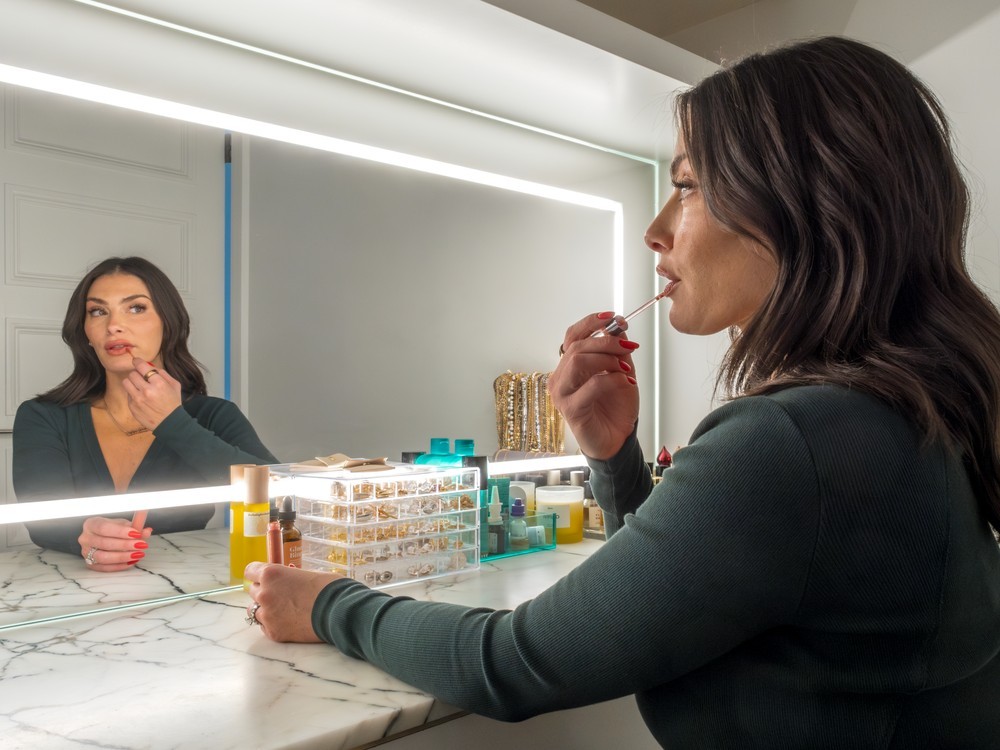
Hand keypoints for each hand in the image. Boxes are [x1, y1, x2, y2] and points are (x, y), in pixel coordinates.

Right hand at [78, 516, 151, 571]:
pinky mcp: (90, 564)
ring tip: (138, 554)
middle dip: (125, 545)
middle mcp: (85, 538)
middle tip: (141, 545)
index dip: (120, 531)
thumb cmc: (113, 529)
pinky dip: (120, 566)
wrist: (103, 537)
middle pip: (104, 543)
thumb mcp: (124, 525)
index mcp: (91, 524)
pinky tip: (132, 561)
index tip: (137, 534)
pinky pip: (105, 568)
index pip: (103, 528)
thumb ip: (136, 527)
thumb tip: (147, 532)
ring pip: (103, 557)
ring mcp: (85, 552)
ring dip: (123, 556)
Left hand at [122, 357, 182, 430]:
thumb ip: (163, 374)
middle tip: (141, 378)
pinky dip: (133, 394)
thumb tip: (151, 367)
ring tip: (138, 386)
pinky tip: (141, 398)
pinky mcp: (132, 407)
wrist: (169, 422)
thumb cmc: (173, 403)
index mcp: (159, 383)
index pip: (141, 366)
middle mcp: (147, 390)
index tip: (136, 361)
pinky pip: (128, 394)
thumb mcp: (174, 385)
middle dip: (137, 374)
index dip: (137, 362)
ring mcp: (138, 399)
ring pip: (126, 382)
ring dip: (132, 382)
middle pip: (132, 374)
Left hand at [243, 562, 342, 641]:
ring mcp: (267, 615)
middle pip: (252, 590)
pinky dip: (273, 623)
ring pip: (254, 610)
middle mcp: (264, 593)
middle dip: (264, 590)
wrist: (339, 611)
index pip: (250, 571)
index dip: (258, 573)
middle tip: (280, 593)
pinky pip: (265, 626)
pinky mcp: (273, 632)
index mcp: (271, 574)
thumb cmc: (328, 588)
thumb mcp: (307, 573)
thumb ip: (290, 576)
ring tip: (283, 610)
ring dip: (265, 608)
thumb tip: (288, 577)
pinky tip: (288, 621)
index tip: (265, 576)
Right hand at [548, 312, 640, 459]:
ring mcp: (562, 394)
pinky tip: (627, 383)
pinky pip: (592, 385)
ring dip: (607, 359)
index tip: (613, 318)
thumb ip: (617, 351)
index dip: (590, 323)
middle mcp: (560, 378)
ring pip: (578, 361)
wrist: (616, 440)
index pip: (572, 336)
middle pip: (577, 346)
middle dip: (606, 341)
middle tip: (629, 345)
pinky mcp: (571, 410)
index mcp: (569, 366)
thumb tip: (619, 326)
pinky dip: (613, 379)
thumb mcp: (621, 372)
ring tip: (626, 367)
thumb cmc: (614, 408)